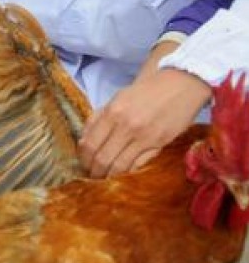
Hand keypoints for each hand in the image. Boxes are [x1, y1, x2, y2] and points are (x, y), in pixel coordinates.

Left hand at [79, 68, 209, 177]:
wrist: (180, 84)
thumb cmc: (145, 91)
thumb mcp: (116, 99)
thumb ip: (97, 119)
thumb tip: (83, 141)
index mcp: (112, 113)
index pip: (89, 144)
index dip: (83, 158)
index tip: (83, 163)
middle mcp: (127, 126)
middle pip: (102, 159)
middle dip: (94, 171)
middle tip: (92, 175)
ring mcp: (145, 137)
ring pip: (120, 166)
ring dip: (109, 176)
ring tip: (105, 178)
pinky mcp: (160, 144)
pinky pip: (139, 164)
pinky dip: (128, 172)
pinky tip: (123, 173)